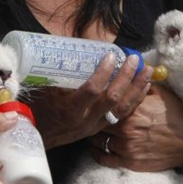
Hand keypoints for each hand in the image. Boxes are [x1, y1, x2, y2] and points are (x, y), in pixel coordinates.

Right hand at [28, 54, 152, 148]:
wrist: (35, 138)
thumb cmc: (36, 109)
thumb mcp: (43, 89)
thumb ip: (58, 71)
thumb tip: (70, 45)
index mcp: (70, 109)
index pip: (92, 91)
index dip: (103, 73)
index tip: (112, 56)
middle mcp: (85, 119)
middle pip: (113, 99)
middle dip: (127, 78)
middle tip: (135, 59)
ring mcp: (95, 126)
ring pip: (122, 109)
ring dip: (137, 89)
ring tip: (147, 71)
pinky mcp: (100, 128)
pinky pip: (122, 115)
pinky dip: (135, 100)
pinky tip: (144, 88)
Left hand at [89, 84, 182, 171]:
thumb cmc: (177, 115)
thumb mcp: (161, 94)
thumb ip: (141, 86)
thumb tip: (129, 74)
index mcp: (133, 109)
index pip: (106, 101)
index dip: (98, 98)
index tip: (93, 96)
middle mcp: (127, 128)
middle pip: (99, 121)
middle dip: (93, 116)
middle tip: (89, 112)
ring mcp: (127, 147)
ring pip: (98, 140)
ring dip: (93, 134)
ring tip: (91, 129)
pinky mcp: (129, 162)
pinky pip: (104, 158)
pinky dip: (97, 152)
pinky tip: (95, 147)